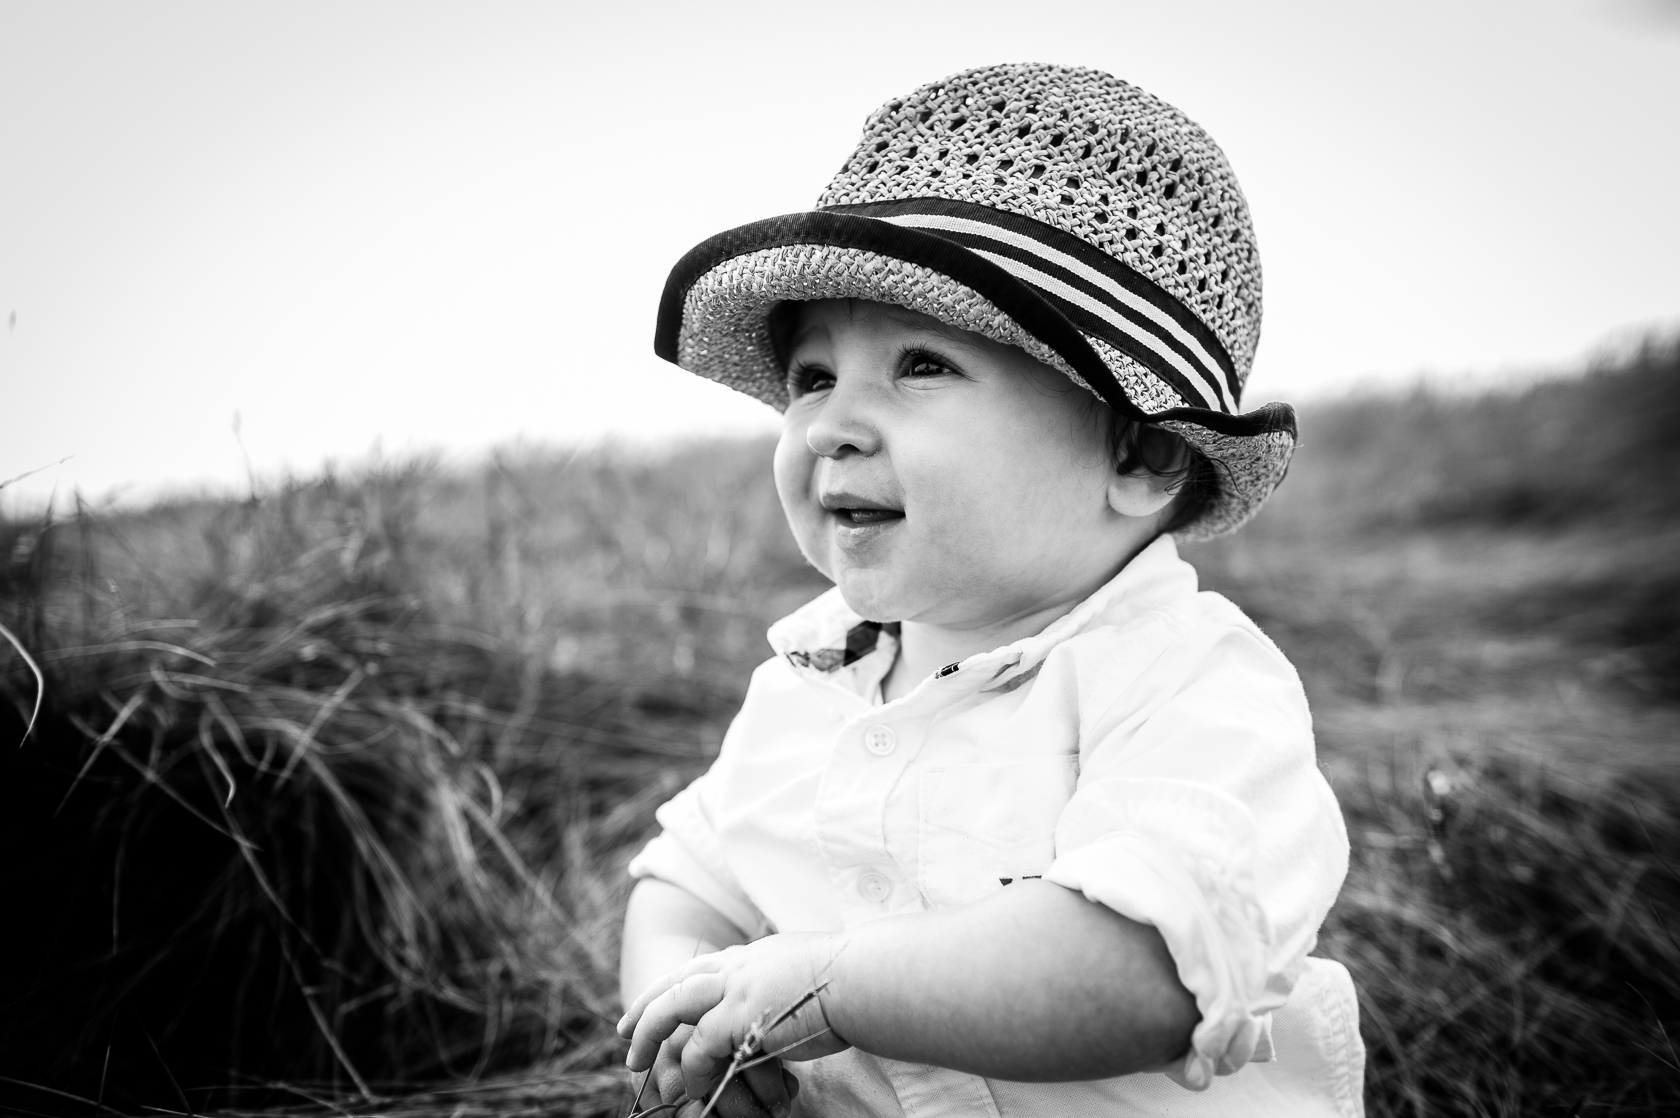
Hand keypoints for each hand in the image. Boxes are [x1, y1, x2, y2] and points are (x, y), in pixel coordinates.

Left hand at [619, 933, 851, 1114]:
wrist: (864, 978)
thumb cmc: (853, 980)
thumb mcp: (809, 969)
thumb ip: (784, 980)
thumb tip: (786, 993)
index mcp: (754, 955)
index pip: (701, 966)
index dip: (672, 985)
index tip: (654, 998)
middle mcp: (739, 965)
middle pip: (675, 982)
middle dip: (644, 1007)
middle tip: (623, 1033)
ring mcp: (736, 989)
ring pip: (673, 1008)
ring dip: (650, 1035)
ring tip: (636, 1063)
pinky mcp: (740, 1017)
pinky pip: (698, 1047)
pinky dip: (689, 1069)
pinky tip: (690, 1087)